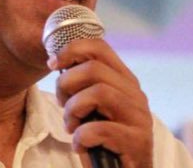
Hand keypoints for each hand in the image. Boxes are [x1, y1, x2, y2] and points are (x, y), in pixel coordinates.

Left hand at [48, 39, 152, 167]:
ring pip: (99, 93)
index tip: (53, 64)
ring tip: (72, 126)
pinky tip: (80, 145)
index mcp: (123, 79)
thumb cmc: (102, 138)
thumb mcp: (91, 104)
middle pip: (94, 68)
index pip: (99, 47)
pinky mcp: (137, 141)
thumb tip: (56, 60)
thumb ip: (82, 82)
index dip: (72, 49)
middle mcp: (135, 93)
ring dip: (73, 110)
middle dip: (67, 84)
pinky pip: (99, 129)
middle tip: (62, 103)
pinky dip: (81, 136)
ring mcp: (139, 117)